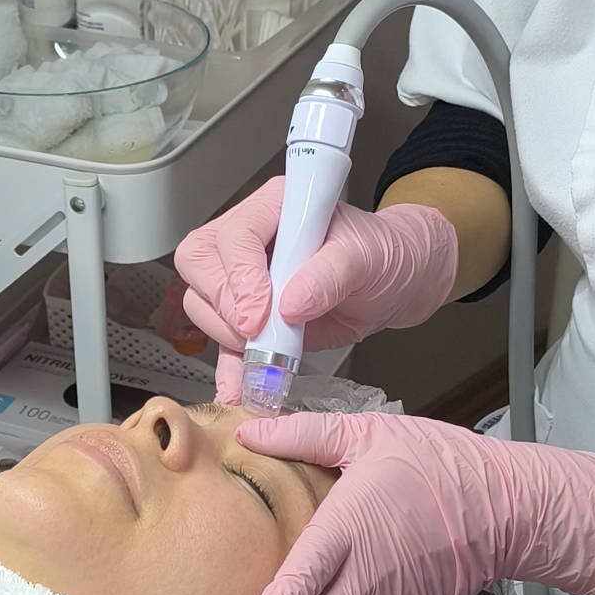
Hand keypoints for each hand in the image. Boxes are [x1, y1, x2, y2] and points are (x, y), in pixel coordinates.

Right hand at [173, 177, 458, 402]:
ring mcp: (243, 280)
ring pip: (203, 305)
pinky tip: (241, 386)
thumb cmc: (382, 256)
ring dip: (228, 338)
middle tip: (258, 333)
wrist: (393, 287)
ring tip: (267, 356)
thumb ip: (330, 273)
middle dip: (225, 307)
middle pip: (201, 266)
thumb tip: (291, 303)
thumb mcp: (367, 257)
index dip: (241, 277)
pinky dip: (231, 368)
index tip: (262, 312)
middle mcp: (250, 241)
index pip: (234, 236)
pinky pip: (224, 343)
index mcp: (275, 208)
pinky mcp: (248, 318)